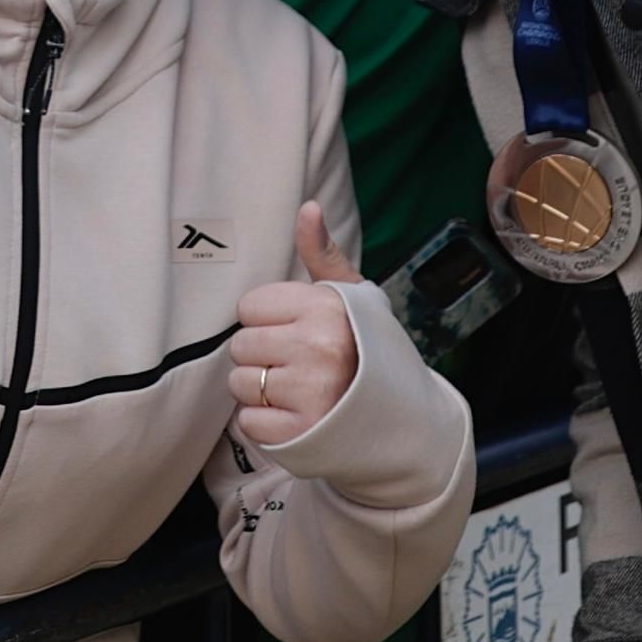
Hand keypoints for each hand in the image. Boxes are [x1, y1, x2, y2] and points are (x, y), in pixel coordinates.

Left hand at [227, 206, 366, 448]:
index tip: (297, 331)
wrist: (401, 416)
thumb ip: (322, 253)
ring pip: (240, 384)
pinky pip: (248, 422)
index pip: (249, 307)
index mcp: (325, 308)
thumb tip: (308, 208)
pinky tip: (295, 415)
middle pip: (241, 345)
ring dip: (260, 391)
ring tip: (297, 390)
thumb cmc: (366, 349)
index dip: (269, 320)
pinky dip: (265, 423)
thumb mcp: (352, 297)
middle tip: (299, 364)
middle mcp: (318, 347)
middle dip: (263, 355)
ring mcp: (310, 392)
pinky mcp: (300, 433)